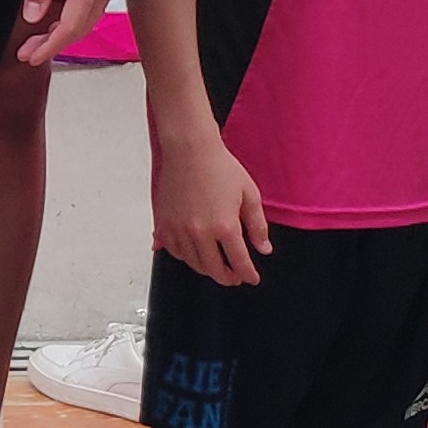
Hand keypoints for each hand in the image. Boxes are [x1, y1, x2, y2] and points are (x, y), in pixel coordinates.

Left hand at [13, 0, 125, 66]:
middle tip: (29, 51)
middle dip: (55, 43)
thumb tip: (33, 14)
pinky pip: (95, 4)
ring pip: (90, 17)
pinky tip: (61, 13)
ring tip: (41, 37)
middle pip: (81, 28)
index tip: (31, 57)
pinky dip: (77, 16)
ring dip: (66, 31)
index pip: (70, 29)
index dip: (49, 47)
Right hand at [152, 133, 268, 285]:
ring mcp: (179, 230)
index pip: (239, 263)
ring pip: (194, 263)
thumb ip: (258, 225)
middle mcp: (200, 233)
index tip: (251, 278)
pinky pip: (174, 251)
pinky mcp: (163, 224)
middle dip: (228, 278)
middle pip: (214, 270)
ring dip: (207, 268)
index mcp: (225, 226)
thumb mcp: (249, 194)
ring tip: (216, 264)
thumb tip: (264, 249)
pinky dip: (186, 256)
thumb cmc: (220, 167)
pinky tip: (194, 251)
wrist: (189, 149)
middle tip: (235, 277)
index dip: (248, 274)